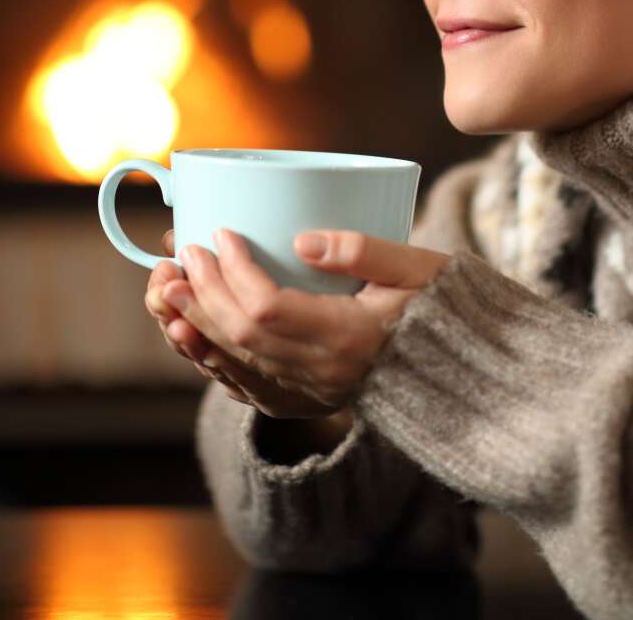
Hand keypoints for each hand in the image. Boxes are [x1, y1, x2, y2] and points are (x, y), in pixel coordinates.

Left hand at [164, 226, 452, 415]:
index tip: (223, 233)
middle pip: (241, 335)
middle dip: (203, 290)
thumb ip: (363, 250)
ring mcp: (311, 392)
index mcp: (349, 339)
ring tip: (171, 286)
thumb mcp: (417, 267)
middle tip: (182, 250)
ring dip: (196, 322)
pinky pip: (245, 385)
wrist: (461, 370)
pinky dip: (211, 356)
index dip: (235, 271)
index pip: (268, 309)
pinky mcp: (306, 399)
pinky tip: (191, 330)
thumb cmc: (442, 306)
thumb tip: (302, 240)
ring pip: (236, 362)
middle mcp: (322, 373)